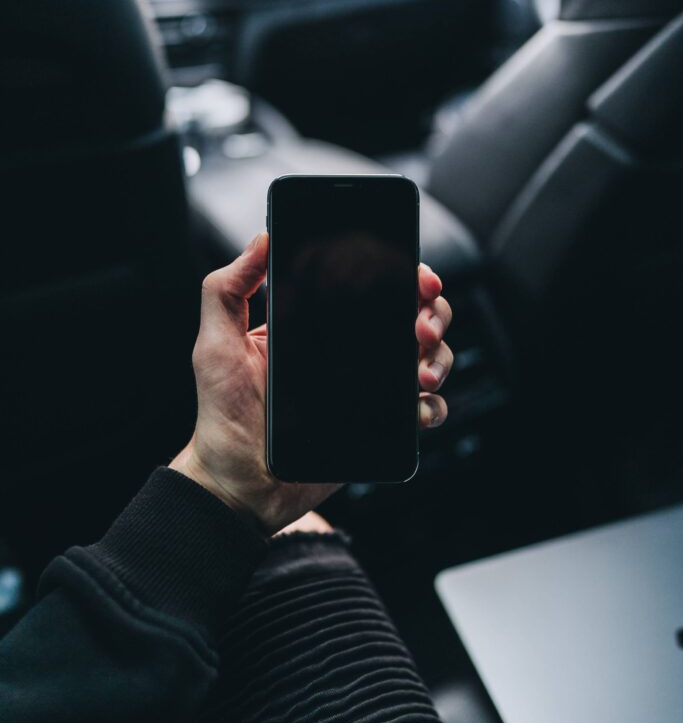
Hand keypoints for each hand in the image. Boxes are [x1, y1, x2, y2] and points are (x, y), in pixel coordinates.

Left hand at [170, 233, 451, 534]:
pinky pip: (424, 410)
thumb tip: (261, 239)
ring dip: (439, 357)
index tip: (417, 276)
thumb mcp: (216, 343)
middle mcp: (349, 350)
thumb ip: (227, 289)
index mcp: (317, 323)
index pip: (371, 284)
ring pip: (428, 357)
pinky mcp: (380, 426)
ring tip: (421, 373)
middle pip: (412, 315)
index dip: (403, 274)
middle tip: (420, 328)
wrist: (238, 484)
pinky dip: (433, 405)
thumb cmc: (222, 415)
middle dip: (433, 313)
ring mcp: (369, 387)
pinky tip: (419, 407)